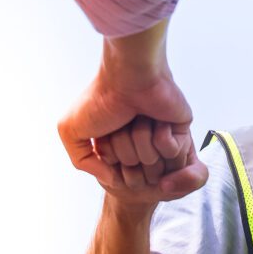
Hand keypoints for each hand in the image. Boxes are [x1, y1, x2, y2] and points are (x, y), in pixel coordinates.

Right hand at [57, 19, 206, 196]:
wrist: (129, 75)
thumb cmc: (101, 98)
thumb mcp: (71, 131)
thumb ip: (82, 161)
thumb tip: (110, 178)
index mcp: (116, 141)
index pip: (115, 173)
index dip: (109, 157)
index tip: (107, 132)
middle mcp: (138, 140)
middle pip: (134, 172)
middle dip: (125, 148)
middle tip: (123, 121)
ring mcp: (160, 136)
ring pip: (154, 163)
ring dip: (142, 139)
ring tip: (139, 117)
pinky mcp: (181, 130)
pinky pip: (173, 153)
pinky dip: (162, 138)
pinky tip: (158, 119)